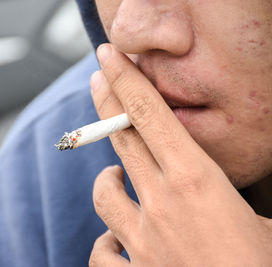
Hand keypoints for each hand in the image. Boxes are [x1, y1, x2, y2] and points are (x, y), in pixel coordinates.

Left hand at [88, 44, 271, 265]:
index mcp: (197, 182)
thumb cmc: (262, 264)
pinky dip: (107, 242)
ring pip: (102, 192)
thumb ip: (234, 193)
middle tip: (97, 80)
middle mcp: (161, 203)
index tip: (105, 56)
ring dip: (107, 181)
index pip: (149, 115)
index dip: (124, 79)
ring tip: (117, 179)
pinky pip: (101, 250)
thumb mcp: (263, 218)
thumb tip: (221, 184)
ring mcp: (141, 240)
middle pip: (120, 139)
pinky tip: (118, 242)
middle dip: (105, 103)